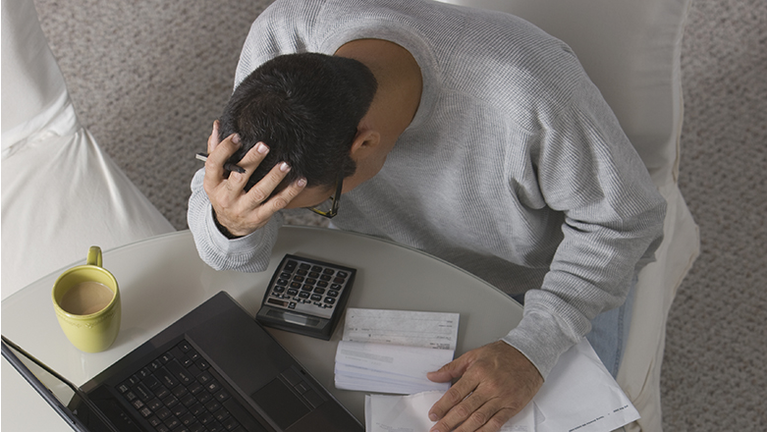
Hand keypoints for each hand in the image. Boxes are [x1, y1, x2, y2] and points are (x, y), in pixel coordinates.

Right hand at [202, 120, 306, 236]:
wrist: (230, 225)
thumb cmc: (225, 194)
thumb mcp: (216, 176)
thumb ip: (217, 151)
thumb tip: (218, 126)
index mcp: (213, 183)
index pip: (214, 164)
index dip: (224, 149)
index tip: (237, 136)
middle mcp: (226, 197)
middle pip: (239, 177)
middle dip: (252, 161)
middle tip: (265, 146)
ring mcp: (243, 208)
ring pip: (260, 192)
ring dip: (274, 177)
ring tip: (285, 164)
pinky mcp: (259, 216)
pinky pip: (276, 204)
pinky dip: (290, 192)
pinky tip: (299, 181)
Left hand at [427, 341, 542, 431]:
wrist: (530, 354)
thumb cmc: (503, 354)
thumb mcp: (474, 355)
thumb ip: (452, 368)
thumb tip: (433, 376)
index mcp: (478, 372)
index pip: (455, 394)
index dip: (442, 407)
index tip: (433, 415)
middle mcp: (489, 386)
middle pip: (464, 409)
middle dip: (448, 423)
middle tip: (437, 430)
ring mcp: (501, 398)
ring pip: (478, 418)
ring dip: (463, 430)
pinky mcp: (512, 406)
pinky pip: (496, 423)